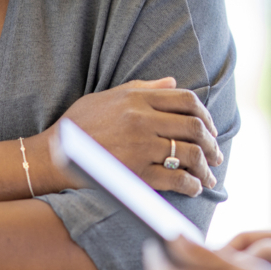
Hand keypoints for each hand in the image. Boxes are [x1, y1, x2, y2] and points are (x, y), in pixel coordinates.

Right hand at [55, 77, 222, 196]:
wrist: (54, 155)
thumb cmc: (80, 124)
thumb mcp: (108, 96)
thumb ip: (144, 88)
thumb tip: (173, 82)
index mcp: (137, 98)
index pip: (186, 100)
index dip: (205, 114)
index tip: (210, 128)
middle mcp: (142, 120)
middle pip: (194, 127)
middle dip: (211, 143)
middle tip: (216, 154)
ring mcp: (140, 147)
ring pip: (189, 154)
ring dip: (205, 166)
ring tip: (208, 174)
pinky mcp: (137, 174)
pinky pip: (176, 179)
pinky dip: (191, 185)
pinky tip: (194, 187)